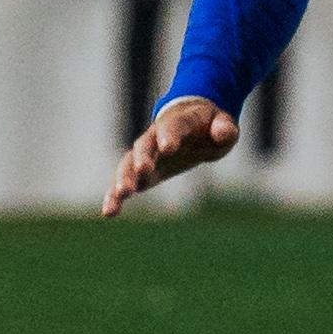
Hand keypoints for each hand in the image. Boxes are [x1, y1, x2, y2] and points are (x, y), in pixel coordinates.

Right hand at [102, 98, 239, 216]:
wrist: (189, 121)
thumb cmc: (209, 124)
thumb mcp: (223, 123)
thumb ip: (224, 128)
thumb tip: (223, 131)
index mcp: (179, 122)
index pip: (172, 127)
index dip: (169, 135)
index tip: (167, 147)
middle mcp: (155, 136)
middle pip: (144, 145)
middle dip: (143, 157)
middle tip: (143, 170)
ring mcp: (145, 154)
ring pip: (129, 164)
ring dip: (124, 178)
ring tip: (121, 194)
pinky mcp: (140, 172)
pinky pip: (125, 181)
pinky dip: (115, 195)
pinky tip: (108, 212)